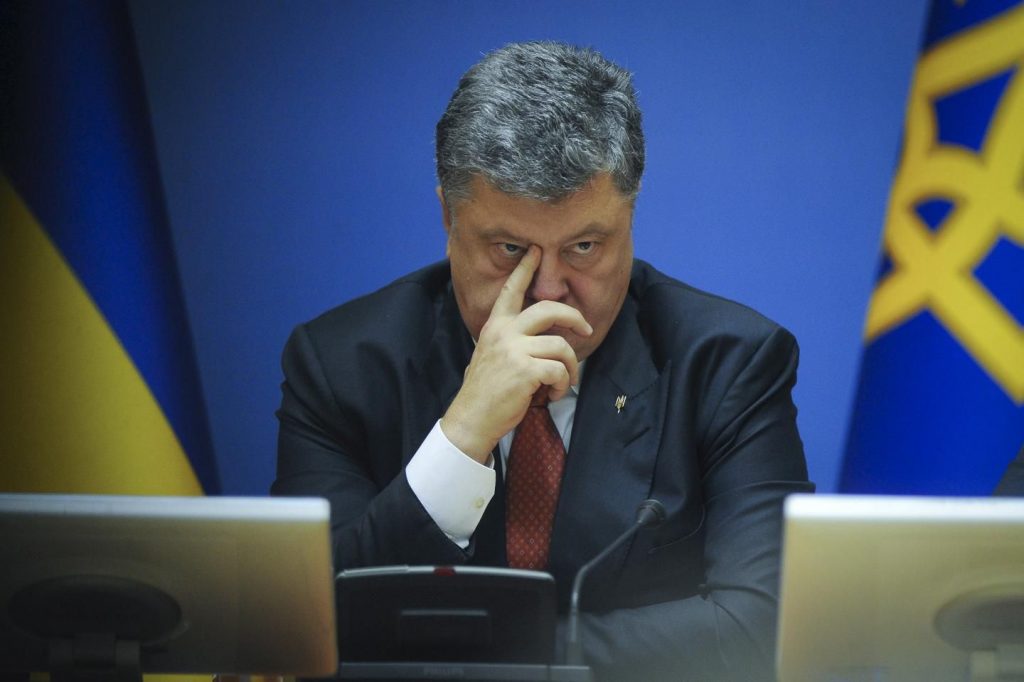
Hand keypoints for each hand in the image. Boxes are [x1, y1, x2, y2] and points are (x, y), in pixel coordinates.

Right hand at [441, 246, 592, 461]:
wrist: (472, 418)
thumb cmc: (485, 390)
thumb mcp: (490, 354)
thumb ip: (511, 339)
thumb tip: (542, 336)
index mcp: (495, 326)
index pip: (511, 290)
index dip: (525, 268)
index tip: (536, 251)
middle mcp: (504, 332)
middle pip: (550, 308)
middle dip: (574, 317)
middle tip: (586, 330)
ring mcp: (514, 350)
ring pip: (561, 346)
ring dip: (570, 367)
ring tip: (562, 382)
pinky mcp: (525, 370)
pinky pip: (560, 370)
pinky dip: (562, 385)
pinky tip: (551, 395)